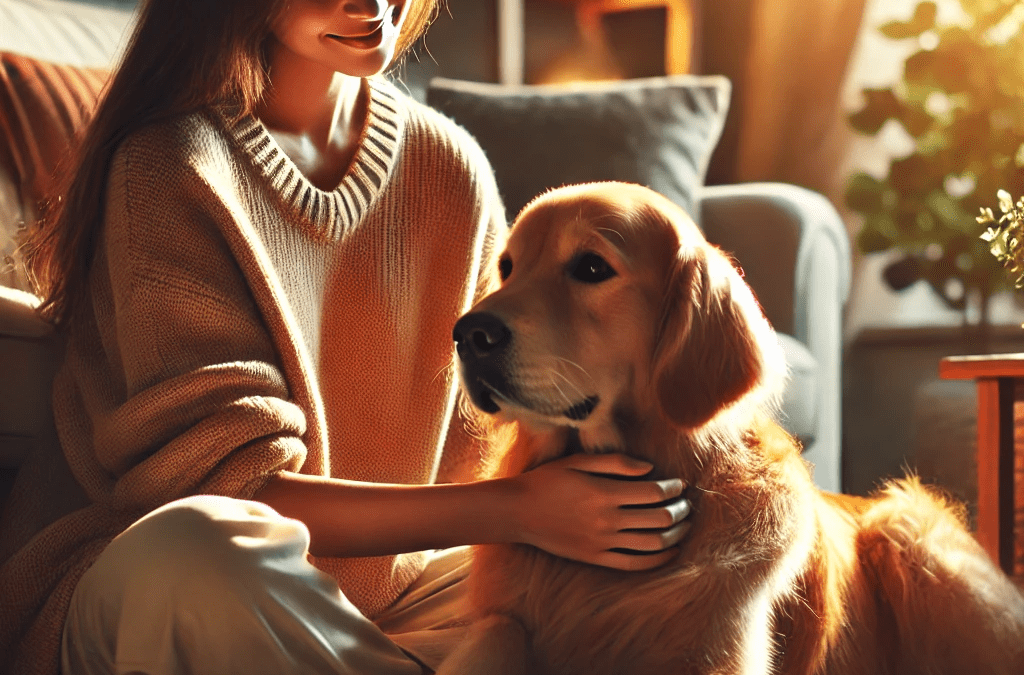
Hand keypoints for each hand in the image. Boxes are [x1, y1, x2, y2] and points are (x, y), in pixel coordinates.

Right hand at [508, 453, 691, 570]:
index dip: (674, 488)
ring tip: (684, 525)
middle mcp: (606, 520)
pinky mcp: (595, 558)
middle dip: (680, 510)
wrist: (517, 511)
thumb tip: (651, 469)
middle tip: (686, 504)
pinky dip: (658, 559)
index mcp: (604, 492)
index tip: (680, 484)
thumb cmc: (547, 480)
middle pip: (659, 518)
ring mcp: (602, 542)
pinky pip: (635, 564)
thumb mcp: (578, 461)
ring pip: (653, 543)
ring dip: (675, 534)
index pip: (654, 492)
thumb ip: (616, 462)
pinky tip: (669, 550)